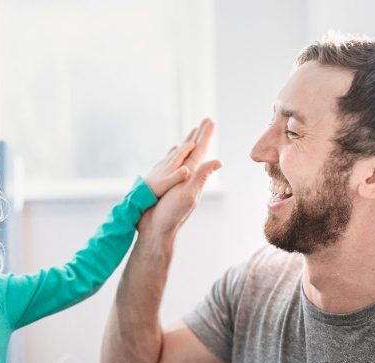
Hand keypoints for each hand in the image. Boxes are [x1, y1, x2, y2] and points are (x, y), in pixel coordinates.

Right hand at [141, 119, 221, 234]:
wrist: (156, 230)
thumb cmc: (171, 214)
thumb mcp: (188, 194)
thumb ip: (201, 177)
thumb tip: (218, 161)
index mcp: (191, 176)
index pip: (201, 151)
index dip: (205, 136)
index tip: (210, 120)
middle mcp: (185, 177)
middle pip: (194, 152)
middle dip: (199, 136)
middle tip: (205, 121)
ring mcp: (175, 182)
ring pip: (182, 158)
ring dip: (187, 145)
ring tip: (191, 134)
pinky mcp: (165, 186)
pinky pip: (170, 165)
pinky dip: (173, 156)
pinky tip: (173, 154)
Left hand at [144, 128, 197, 197]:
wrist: (140, 192)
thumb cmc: (156, 189)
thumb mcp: (168, 184)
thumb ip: (177, 176)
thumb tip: (187, 169)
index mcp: (171, 167)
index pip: (181, 155)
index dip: (188, 148)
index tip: (195, 142)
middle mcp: (166, 163)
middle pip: (178, 150)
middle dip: (187, 142)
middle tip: (194, 132)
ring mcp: (162, 165)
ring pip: (173, 153)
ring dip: (181, 147)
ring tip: (186, 141)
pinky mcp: (158, 169)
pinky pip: (167, 157)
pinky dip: (172, 152)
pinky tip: (173, 150)